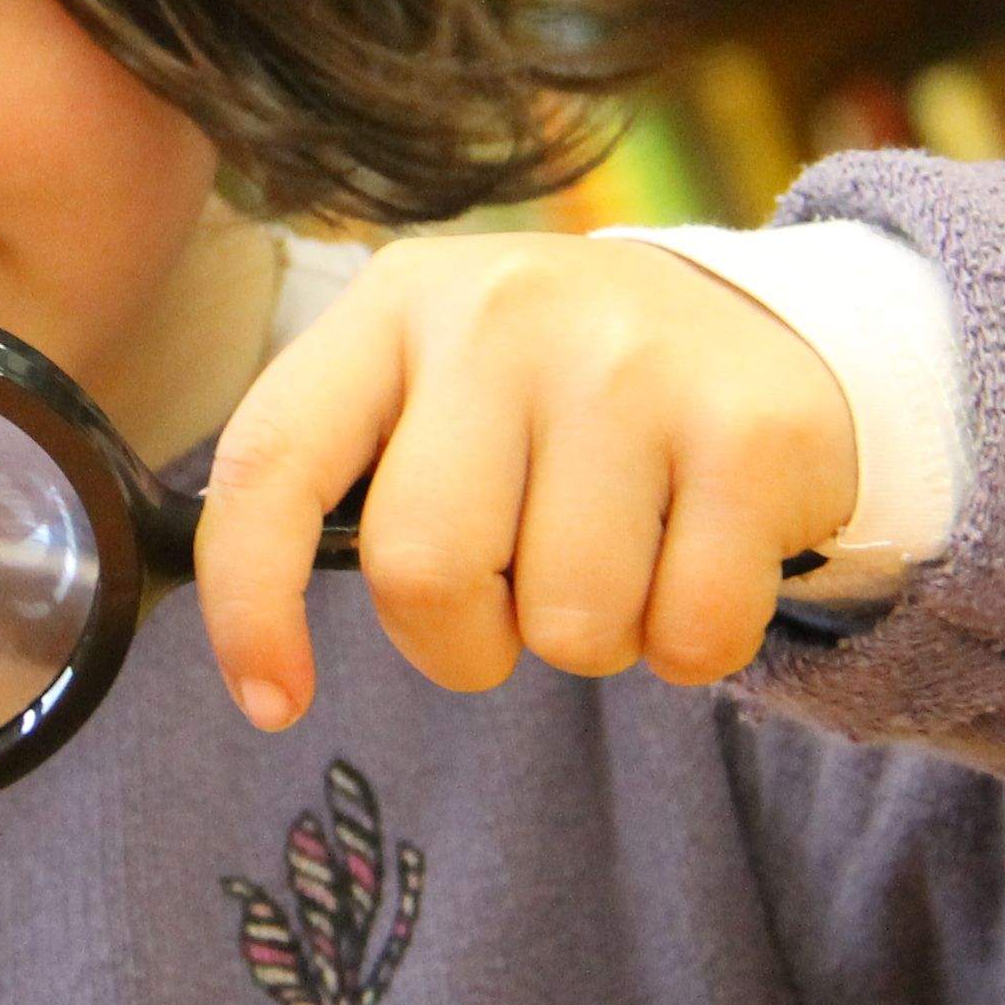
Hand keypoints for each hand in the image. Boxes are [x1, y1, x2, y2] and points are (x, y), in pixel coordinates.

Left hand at [198, 234, 858, 725]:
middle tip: (510, 609)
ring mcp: (634, 365)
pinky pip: (690, 636)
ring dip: (589, 641)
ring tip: (619, 558)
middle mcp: (503, 315)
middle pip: (424, 569)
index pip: (270, 460)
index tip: (271, 699)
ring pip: (568, 622)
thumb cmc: (551, 394)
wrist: (756, 322)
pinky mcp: (751, 433)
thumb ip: (344, 477)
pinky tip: (696, 560)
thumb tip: (262, 647)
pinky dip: (686, 646)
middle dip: (461, 642)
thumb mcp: (433, 383)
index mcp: (396, 305)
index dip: (248, 600)